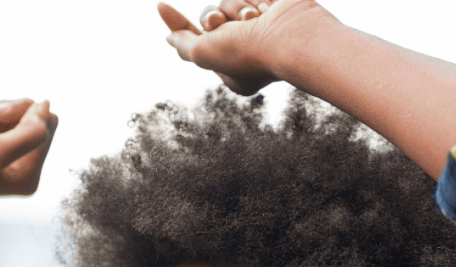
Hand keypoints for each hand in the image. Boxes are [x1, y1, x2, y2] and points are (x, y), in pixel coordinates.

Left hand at [159, 0, 330, 95]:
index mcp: (232, 72)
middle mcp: (247, 51)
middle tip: (220, 23)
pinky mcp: (274, 8)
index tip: (160, 6)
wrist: (295, 36)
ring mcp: (262, 28)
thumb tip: (170, 39)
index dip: (178, 25)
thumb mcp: (204, 54)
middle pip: (212, 18)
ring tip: (253, 18)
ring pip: (230, 2)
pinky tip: (268, 9)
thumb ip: (184, 46)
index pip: (197, 44)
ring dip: (236, 7)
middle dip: (213, 17)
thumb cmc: (249, 52)